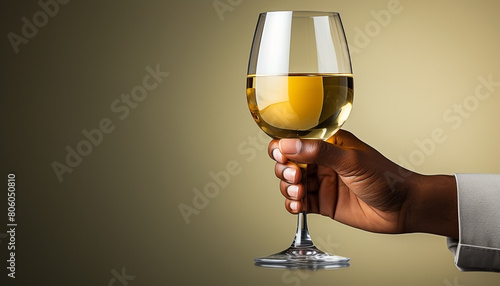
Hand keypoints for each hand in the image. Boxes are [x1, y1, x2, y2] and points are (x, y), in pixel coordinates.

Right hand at [268, 130, 457, 237]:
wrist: (403, 208)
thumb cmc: (386, 178)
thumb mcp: (352, 161)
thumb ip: (319, 152)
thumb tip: (290, 145)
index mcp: (329, 143)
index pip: (297, 140)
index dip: (283, 147)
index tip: (281, 155)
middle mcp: (322, 161)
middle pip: (288, 162)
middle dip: (285, 169)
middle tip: (296, 177)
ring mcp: (322, 183)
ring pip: (291, 183)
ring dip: (288, 187)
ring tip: (299, 192)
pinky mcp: (323, 203)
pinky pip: (299, 202)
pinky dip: (292, 204)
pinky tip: (297, 205)